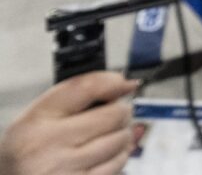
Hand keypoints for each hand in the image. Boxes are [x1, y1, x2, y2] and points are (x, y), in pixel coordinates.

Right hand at [0, 70, 138, 174]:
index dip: (112, 82)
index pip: (85, 88)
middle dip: (120, 113)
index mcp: (36, 121)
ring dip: (121, 136)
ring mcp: (64, 169)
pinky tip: (103, 156)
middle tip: (112, 117)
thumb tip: (126, 85)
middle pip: (113, 114)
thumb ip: (77, 97)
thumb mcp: (38, 117)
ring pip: (121, 140)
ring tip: (104, 138)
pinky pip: (118, 164)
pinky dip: (118, 157)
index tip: (122, 84)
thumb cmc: (29, 149)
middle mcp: (48, 145)